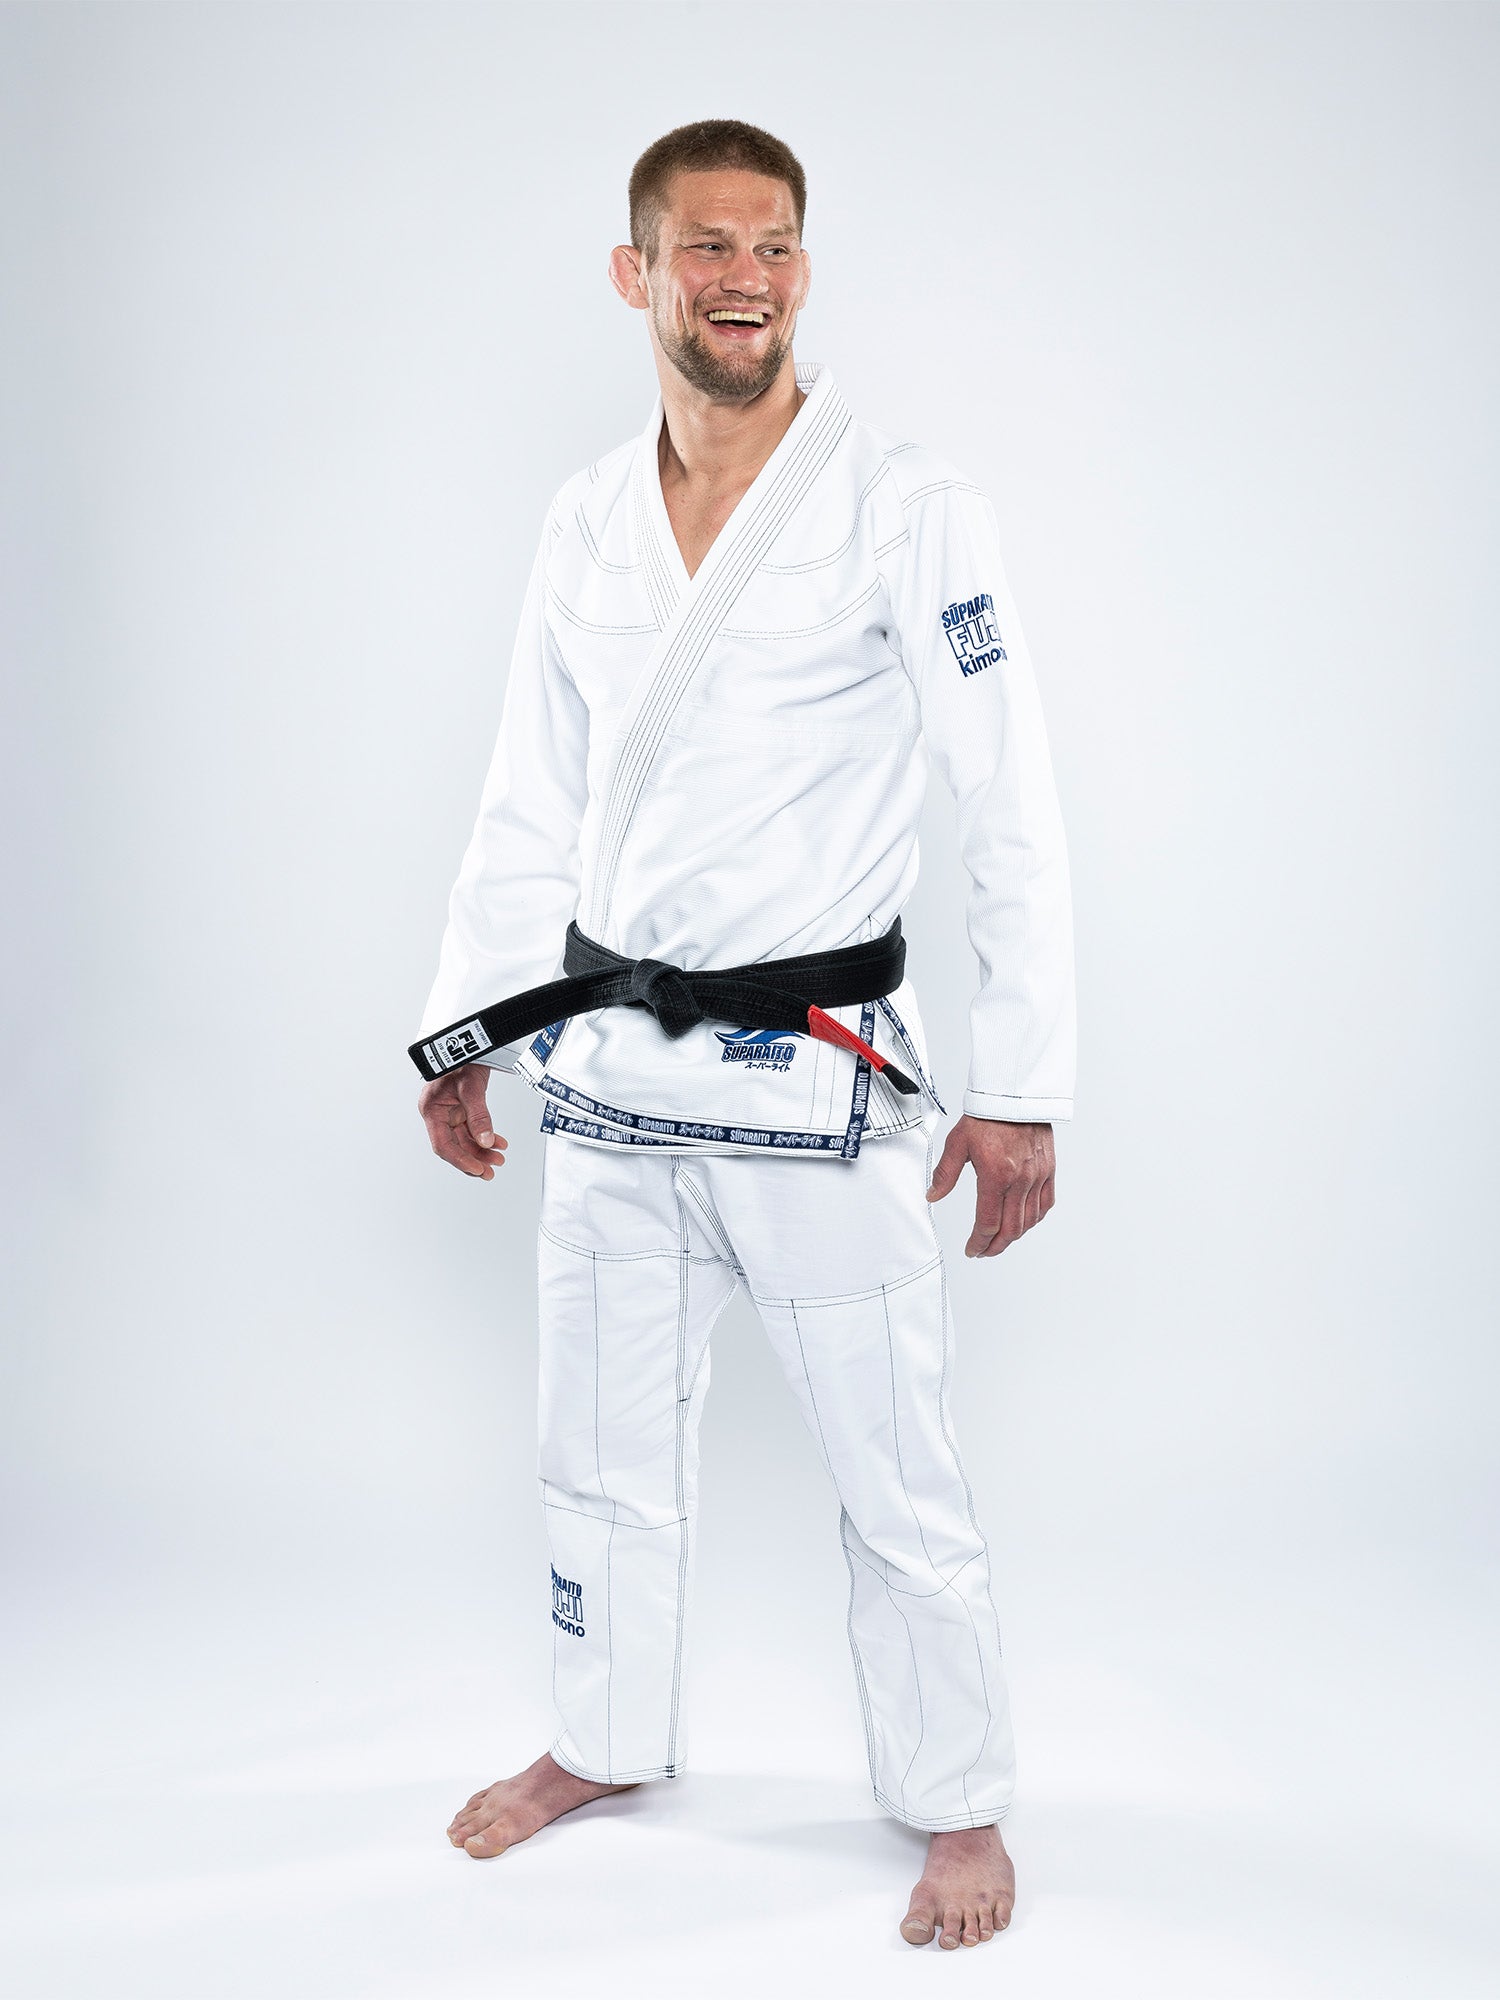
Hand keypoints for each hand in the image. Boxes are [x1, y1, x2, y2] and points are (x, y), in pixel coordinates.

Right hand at [419, 1063, 507, 1178]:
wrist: (469, 1040)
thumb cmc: (462, 1058)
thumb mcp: (471, 1087)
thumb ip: (479, 1116)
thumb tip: (487, 1141)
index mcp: (431, 1110)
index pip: (443, 1145)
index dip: (460, 1160)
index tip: (477, 1170)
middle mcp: (438, 1113)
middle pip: (454, 1145)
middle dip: (473, 1160)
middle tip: (490, 1172)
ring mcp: (449, 1112)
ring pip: (464, 1140)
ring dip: (482, 1150)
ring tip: (499, 1159)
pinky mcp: (460, 1108)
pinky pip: (471, 1129)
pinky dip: (485, 1137)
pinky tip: (499, 1143)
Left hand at [926, 1114, 1054, 1256]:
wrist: (1014, 1095)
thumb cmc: (987, 1116)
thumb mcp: (957, 1143)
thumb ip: (945, 1174)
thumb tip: (932, 1196)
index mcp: (996, 1175)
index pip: (987, 1223)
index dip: (978, 1243)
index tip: (972, 1249)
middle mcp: (1020, 1180)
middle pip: (1011, 1229)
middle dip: (996, 1246)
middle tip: (985, 1251)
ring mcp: (1037, 1176)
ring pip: (1030, 1220)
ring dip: (1015, 1236)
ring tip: (1001, 1239)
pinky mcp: (1048, 1170)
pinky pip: (1046, 1204)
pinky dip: (1035, 1218)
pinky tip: (1024, 1221)